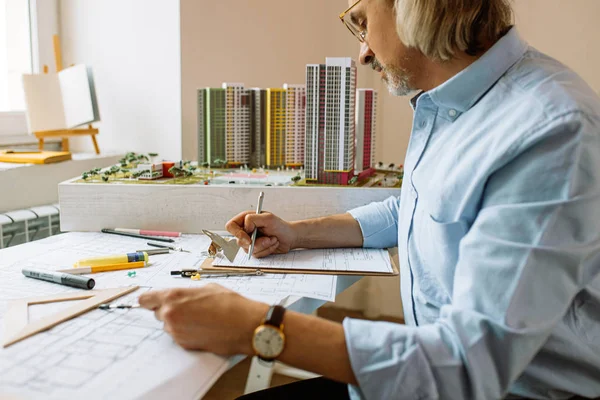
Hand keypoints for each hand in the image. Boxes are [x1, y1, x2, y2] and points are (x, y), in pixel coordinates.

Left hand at [138, 284, 268, 354]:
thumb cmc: (230, 304)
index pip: (145, 299)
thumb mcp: (207, 288)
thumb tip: (181, 297)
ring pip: (169, 325)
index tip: (151, 301)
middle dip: (169, 310)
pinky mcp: (184, 344)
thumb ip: (187, 293)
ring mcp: (176, 331)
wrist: (243, 325)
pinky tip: (203, 327)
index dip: (149, 300)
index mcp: (173, 297)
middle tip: (188, 308)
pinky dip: (187, 332)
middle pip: (157, 313)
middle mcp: (170, 315)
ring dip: (179, 322)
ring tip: (200, 318)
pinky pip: (178, 336)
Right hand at [226, 211, 296, 257]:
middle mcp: (246, 231)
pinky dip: (266, 250)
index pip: (231, 226)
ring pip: (249, 250)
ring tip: (273, 239)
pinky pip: (256, 254)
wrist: (289, 237)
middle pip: (240, 241)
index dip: (237, 233)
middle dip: (257, 243)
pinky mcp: (256, 250)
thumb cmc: (280, 226)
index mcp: (245, 219)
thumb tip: (245, 227)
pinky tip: (272, 244)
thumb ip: (253, 219)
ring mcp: (250, 241)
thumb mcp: (268, 218)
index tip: (248, 239)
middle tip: (268, 239)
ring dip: (264, 246)